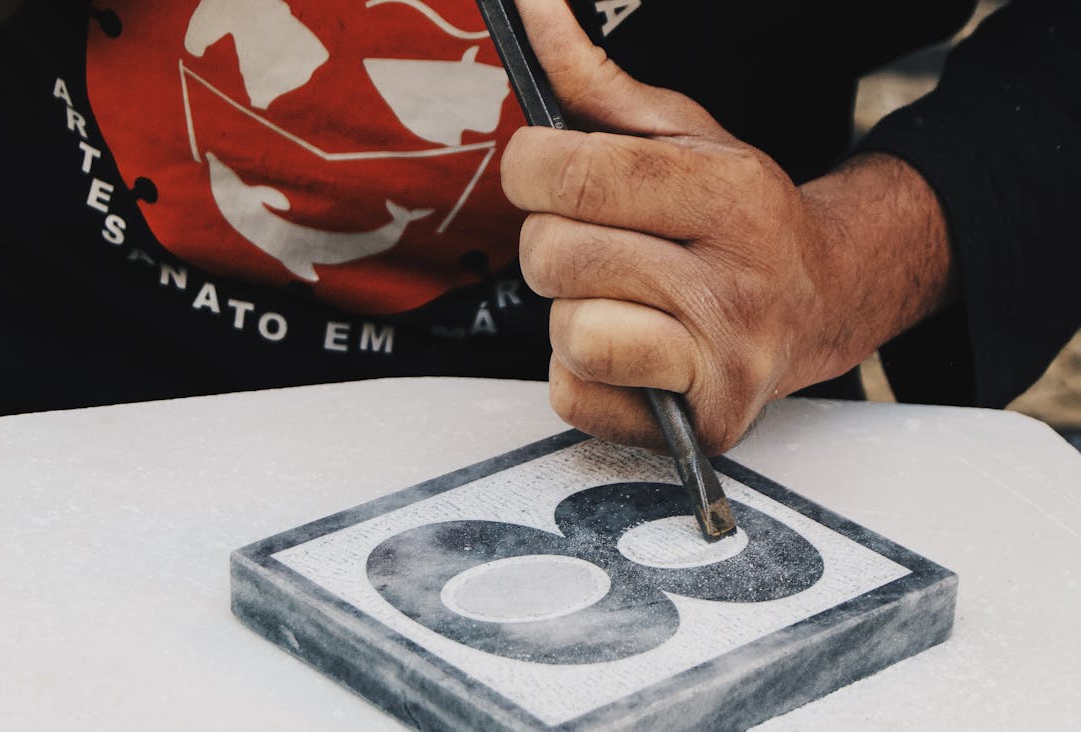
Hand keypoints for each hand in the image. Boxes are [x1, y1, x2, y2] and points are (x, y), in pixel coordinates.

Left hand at [501, 0, 952, 452]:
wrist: (820, 301)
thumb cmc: (736, 218)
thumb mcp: (681, 133)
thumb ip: (595, 80)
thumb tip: (530, 11)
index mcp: (729, 193)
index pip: (574, 174)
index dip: (531, 170)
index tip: (545, 172)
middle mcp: (737, 282)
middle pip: (556, 257)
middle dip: (553, 246)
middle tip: (597, 244)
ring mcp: (726, 360)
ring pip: (569, 332)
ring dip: (572, 314)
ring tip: (619, 300)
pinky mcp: (705, 422)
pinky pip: (576, 397)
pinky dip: (581, 375)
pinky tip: (627, 350)